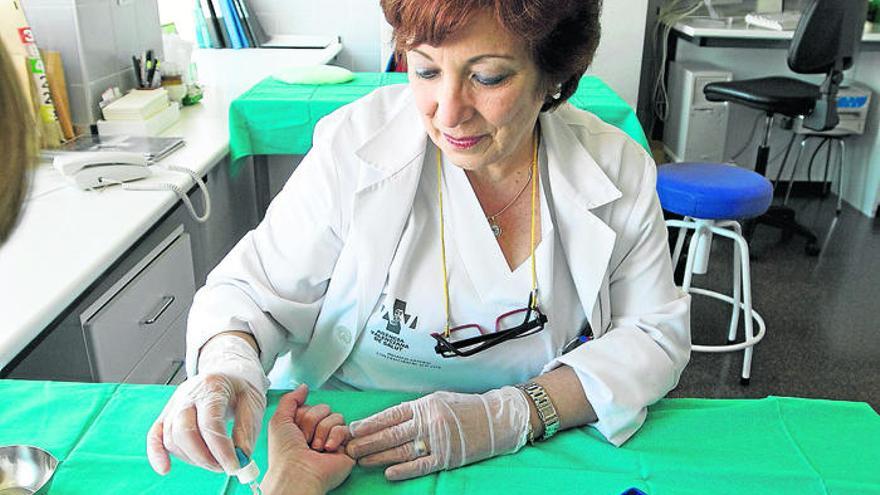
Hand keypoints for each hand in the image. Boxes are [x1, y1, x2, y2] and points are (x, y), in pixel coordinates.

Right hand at [146, 334, 268, 474]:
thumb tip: (241, 458)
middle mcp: (188, 394)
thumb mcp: (253, 403)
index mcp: (212, 386)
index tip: (234, 466)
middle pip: (185, 432)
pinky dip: (157, 454)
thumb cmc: (239, 389)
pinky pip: (154, 435)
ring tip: (213, 462)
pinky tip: (165, 469)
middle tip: (223, 468)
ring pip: (171, 437)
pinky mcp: (166, 414)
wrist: (227, 372)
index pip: (210, 423)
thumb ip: (247, 430)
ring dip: (191, 458)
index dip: (221, 449)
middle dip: (204, 457)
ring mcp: (174, 404)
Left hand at [261, 385, 354, 494]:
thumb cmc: (284, 453)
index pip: (310, 406)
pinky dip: (334, 437)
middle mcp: (317, 433)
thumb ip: (290, 400)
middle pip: (324, 409)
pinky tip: (327, 449)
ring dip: (322, 431)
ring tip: (315, 447)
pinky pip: (345, 428)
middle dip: (312, 422)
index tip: (295, 428)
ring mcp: (332, 440)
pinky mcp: (345, 448)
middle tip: (305, 439)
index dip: (302, 414)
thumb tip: (304, 387)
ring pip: (336, 417)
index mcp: (301, 427)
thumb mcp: (279, 420)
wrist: (298, 472)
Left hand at [346, 387, 529, 480]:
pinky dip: (404, 470)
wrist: (497, 418)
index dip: (370, 423)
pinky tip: (389, 473)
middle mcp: (429, 420)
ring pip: (402, 449)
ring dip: (379, 456)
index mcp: (425, 404)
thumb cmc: (466, 408)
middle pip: (391, 433)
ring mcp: (438, 439)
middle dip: (368, 441)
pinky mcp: (448, 456)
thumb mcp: (438, 400)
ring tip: (361, 460)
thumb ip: (415, 410)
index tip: (353, 428)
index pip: (391, 415)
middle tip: (349, 447)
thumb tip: (388, 420)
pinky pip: (422, 465)